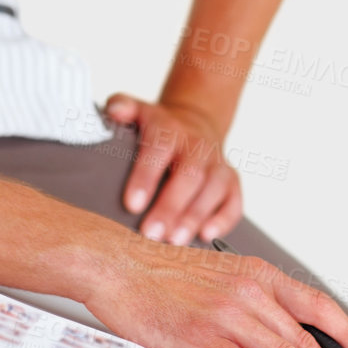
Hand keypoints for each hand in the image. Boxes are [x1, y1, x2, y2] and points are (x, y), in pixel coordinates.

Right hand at [83, 235, 347, 347]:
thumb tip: (284, 336)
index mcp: (258, 274)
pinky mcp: (202, 335)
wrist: (118, 266)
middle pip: (306, 340)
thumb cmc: (163, 275)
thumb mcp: (221, 277)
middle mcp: (250, 292)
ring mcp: (227, 314)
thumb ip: (254, 303)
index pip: (318, 306)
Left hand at [106, 93, 240, 245]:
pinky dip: (223, 220)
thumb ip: (122, 106)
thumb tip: (113, 110)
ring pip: (212, 190)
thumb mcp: (139, 111)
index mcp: (170, 129)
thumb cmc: (158, 127)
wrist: (196, 122)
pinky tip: (206, 237)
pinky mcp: (232, 182)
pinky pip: (234, 201)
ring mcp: (217, 164)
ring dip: (194, 217)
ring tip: (174, 241)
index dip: (146, 177)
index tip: (131, 204)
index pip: (159, 150)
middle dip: (170, 207)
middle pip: (188, 176)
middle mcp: (197, 146)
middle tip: (151, 234)